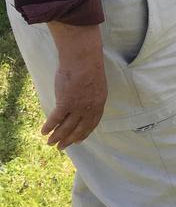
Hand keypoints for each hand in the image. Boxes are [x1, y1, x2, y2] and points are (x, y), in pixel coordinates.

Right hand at [43, 22, 106, 148]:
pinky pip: (55, 119)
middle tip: (62, 147)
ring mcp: (78, 106)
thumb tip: (81, 103)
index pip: (92, 123)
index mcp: (99, 102)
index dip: (84, 133)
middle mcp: (90, 107)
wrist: (83, 58)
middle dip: (70, 139)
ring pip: (66, 127)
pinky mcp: (65, 102)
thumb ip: (90, 96)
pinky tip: (44, 131)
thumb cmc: (89, 66)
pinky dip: (49, 126)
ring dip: (57, 136)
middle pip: (79, 128)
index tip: (78, 140)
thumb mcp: (96, 84)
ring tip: (51, 142)